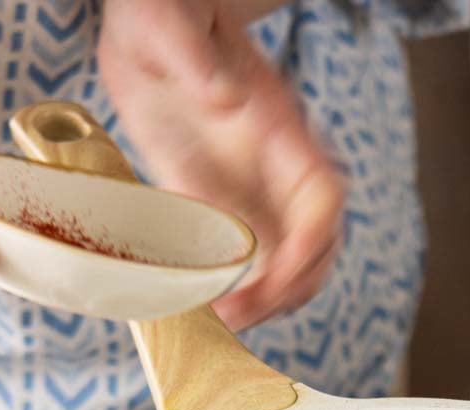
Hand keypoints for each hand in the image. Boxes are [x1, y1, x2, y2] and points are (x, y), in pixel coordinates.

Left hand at [99, 0, 345, 328]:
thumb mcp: (169, 27)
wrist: (148, 20)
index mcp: (275, 125)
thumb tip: (228, 99)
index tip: (280, 276)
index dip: (311, 244)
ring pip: (286, 257)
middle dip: (292, 287)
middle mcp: (273, 163)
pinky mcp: (215, 197)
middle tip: (242, 313)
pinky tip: (206, 303)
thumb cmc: (164, 14)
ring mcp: (249, 184)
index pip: (322, 197)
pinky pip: (241, 254)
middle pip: (317, 242)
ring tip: (226, 319)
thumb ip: (197, 59)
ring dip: (268, 297)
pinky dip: (235, 286)